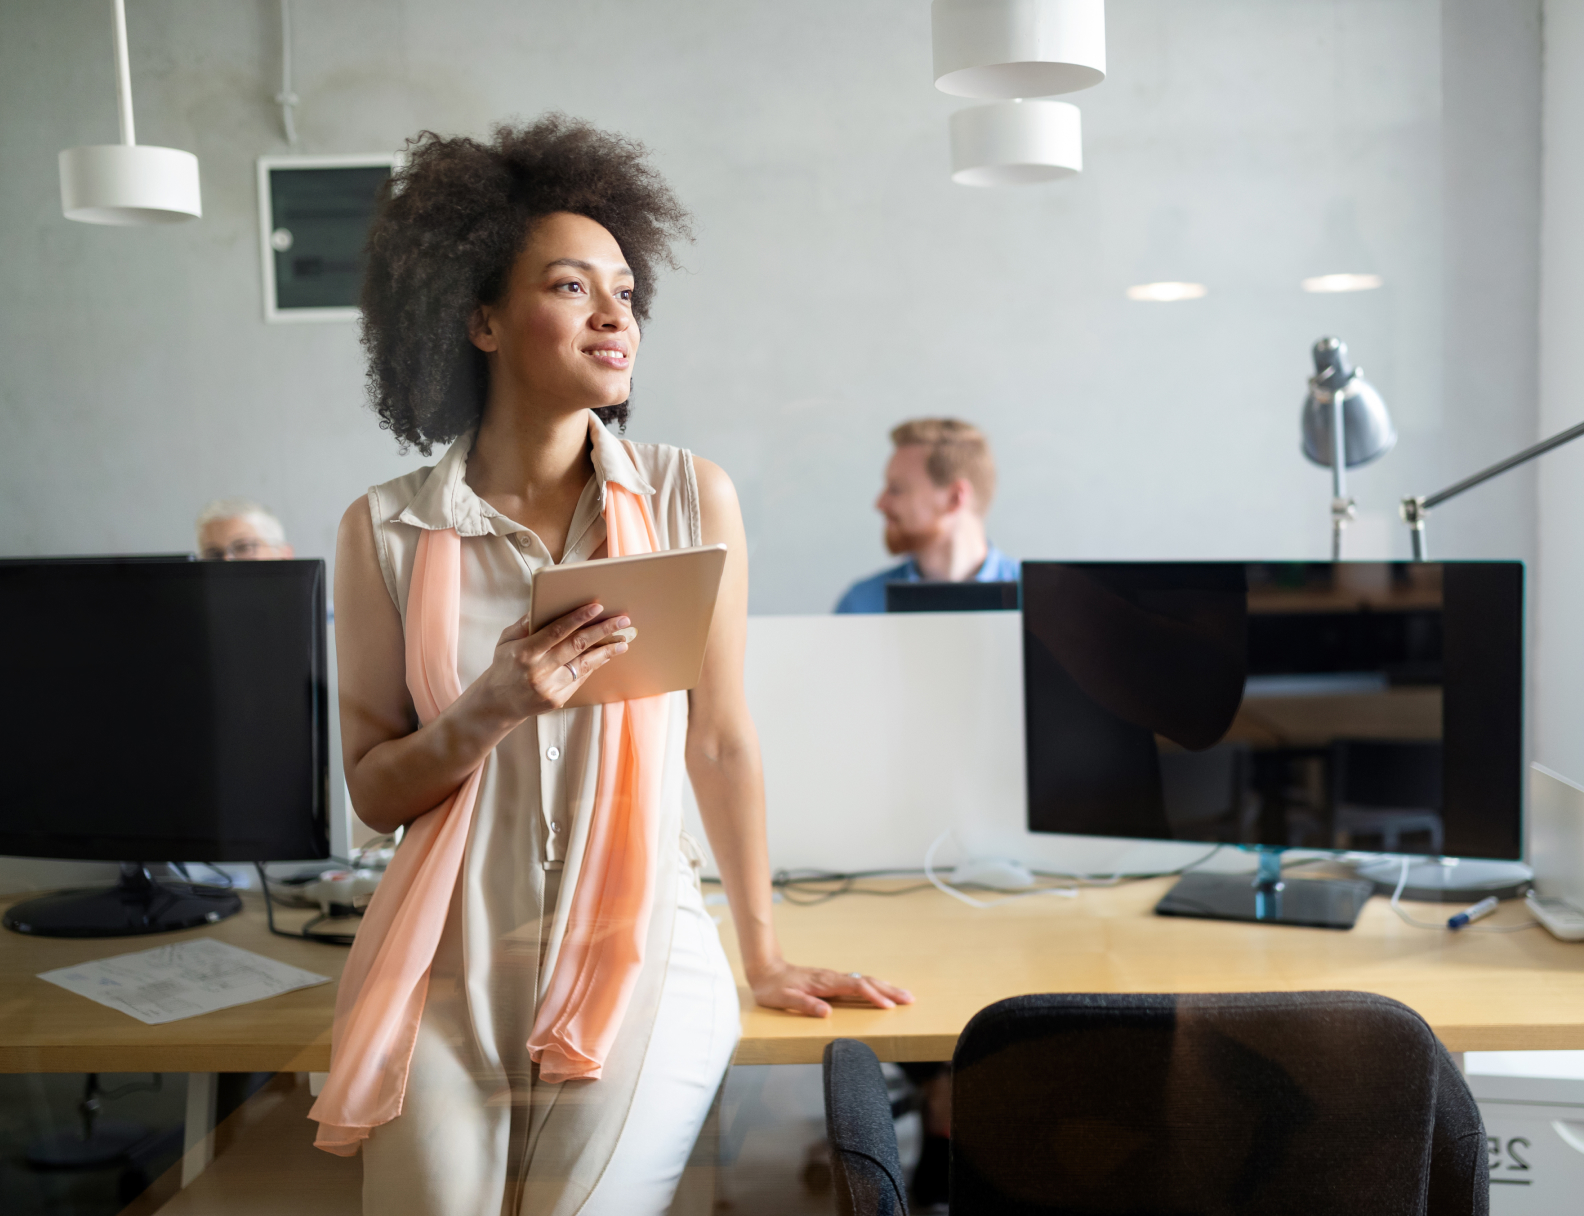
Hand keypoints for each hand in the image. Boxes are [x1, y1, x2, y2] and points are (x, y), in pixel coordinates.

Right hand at [475, 602, 633, 722]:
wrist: (497, 703)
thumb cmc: (504, 665)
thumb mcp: (506, 641)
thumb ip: (525, 623)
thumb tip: (546, 604)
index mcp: (525, 652)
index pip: (556, 631)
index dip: (578, 618)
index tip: (597, 607)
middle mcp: (539, 671)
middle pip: (577, 646)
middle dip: (602, 630)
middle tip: (622, 620)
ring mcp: (550, 687)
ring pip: (585, 665)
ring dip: (607, 651)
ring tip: (623, 641)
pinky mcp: (557, 699)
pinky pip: (580, 678)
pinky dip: (594, 665)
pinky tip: (606, 655)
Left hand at [748, 960, 913, 1017]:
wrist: (766, 968)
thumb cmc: (773, 987)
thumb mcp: (783, 1000)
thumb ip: (804, 1005)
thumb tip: (826, 1013)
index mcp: (825, 983)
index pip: (856, 988)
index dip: (873, 997)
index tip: (889, 1006)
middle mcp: (833, 978)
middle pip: (867, 982)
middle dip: (889, 990)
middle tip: (910, 999)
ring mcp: (834, 978)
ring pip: (865, 980)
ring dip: (886, 987)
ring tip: (904, 995)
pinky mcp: (832, 980)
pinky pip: (859, 982)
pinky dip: (875, 986)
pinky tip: (882, 990)